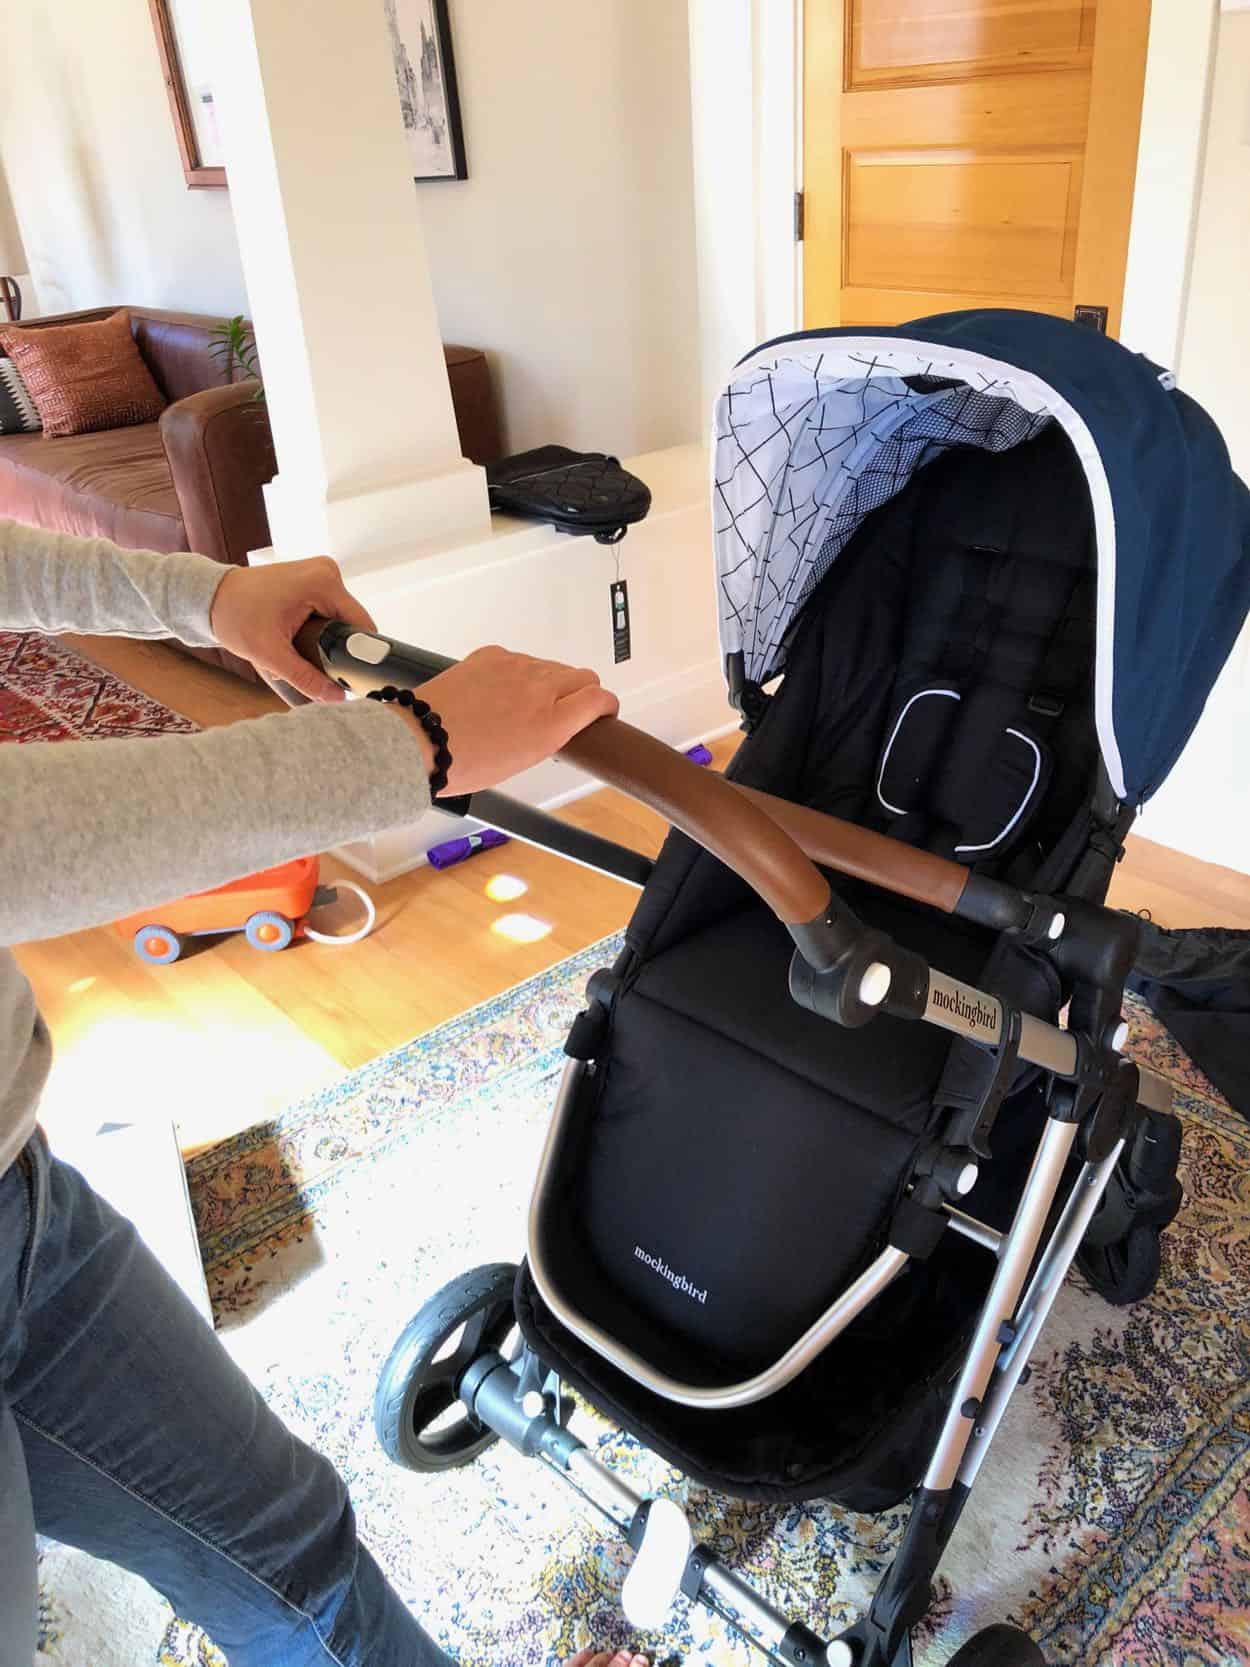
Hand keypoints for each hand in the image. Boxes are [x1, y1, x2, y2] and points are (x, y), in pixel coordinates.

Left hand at [210, 558, 375, 702]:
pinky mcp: (313, 579)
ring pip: (341, 618)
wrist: (211, 596)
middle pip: (351, 623)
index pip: (361, 626)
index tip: (351, 677)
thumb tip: (337, 698)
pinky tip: (299, 637)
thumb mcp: (270, 654)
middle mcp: (327, 572)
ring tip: (300, 649)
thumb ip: (306, 678)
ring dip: (327, 639)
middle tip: (314, 666)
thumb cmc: (234, 615)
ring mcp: (321, 573)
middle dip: (337, 648)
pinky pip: (330, 610)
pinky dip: (319, 627)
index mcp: (323, 583)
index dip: (359, 654)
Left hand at [399, 645, 618, 793]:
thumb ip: (553, 732)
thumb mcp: (524, 759)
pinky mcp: (492, 654)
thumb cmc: (468, 761)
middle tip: (566, 709)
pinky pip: (519, 659)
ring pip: (550, 666)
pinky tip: (499, 692)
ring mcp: (516, 666)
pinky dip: (517, 672)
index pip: (599, 698)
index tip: (603, 711)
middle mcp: (540, 688)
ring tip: (522, 705)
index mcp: (552, 722)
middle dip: (581, 692)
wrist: (422, 740)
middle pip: (583, 676)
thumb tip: (564, 718)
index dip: (606, 705)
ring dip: (547, 682)